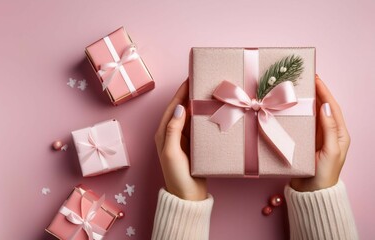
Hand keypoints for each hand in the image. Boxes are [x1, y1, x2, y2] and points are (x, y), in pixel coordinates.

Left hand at [154, 80, 206, 200]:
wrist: (188, 196)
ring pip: (191, 116)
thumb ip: (173, 130)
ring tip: (209, 92)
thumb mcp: (172, 152)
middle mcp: (172, 133)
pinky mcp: (193, 145)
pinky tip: (213, 111)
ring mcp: (183, 139)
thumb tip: (180, 107)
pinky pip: (198, 126)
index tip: (190, 77)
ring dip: (198, 104)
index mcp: (164, 133)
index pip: (173, 107)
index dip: (181, 92)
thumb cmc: (177, 176)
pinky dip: (204, 117)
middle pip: (181, 109)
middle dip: (190, 94)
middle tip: (203, 81)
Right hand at [290, 75, 350, 191]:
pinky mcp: (305, 142)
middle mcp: (329, 133)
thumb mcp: (331, 151)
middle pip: (321, 108)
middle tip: (305, 80)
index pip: (332, 108)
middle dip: (315, 93)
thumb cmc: (325, 174)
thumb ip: (330, 129)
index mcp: (339, 134)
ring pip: (311, 115)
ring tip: (297, 90)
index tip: (316, 79)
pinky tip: (291, 109)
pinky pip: (302, 125)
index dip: (325, 92)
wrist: (311, 192)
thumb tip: (324, 107)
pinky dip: (297, 115)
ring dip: (305, 102)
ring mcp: (316, 137)